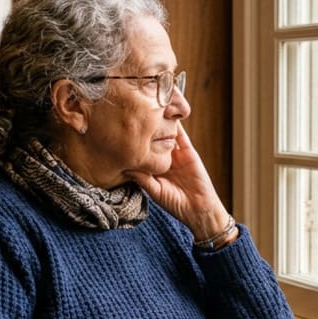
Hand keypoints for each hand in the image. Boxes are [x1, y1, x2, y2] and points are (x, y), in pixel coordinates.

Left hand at [128, 124, 230, 240]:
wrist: (198, 209)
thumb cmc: (176, 204)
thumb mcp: (155, 191)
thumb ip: (142, 178)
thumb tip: (125, 167)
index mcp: (153, 167)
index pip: (141, 150)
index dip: (132, 142)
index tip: (119, 132)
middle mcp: (163, 158)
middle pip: (152, 138)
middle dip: (143, 128)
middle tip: (131, 114)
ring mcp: (176, 153)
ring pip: (166, 133)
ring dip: (159, 122)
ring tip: (147, 109)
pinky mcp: (188, 151)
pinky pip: (181, 135)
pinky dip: (176, 125)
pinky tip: (168, 114)